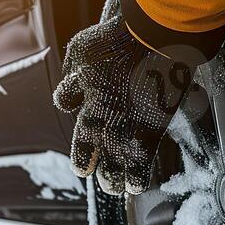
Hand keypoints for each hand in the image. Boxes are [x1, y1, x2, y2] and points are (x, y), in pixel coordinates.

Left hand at [53, 17, 194, 194]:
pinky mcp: (150, 129)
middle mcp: (100, 115)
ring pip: (113, 163)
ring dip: (112, 178)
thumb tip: (71, 77)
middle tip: (91, 175)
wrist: (153, 38)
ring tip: (113, 187)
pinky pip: (141, 163)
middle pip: (89, 147)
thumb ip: (75, 67)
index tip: (77, 136)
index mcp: (83, 92)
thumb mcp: (83, 48)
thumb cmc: (119, 38)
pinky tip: (135, 186)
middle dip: (89, 163)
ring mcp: (124, 124)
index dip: (72, 119)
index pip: (71, 115)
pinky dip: (137, 177)